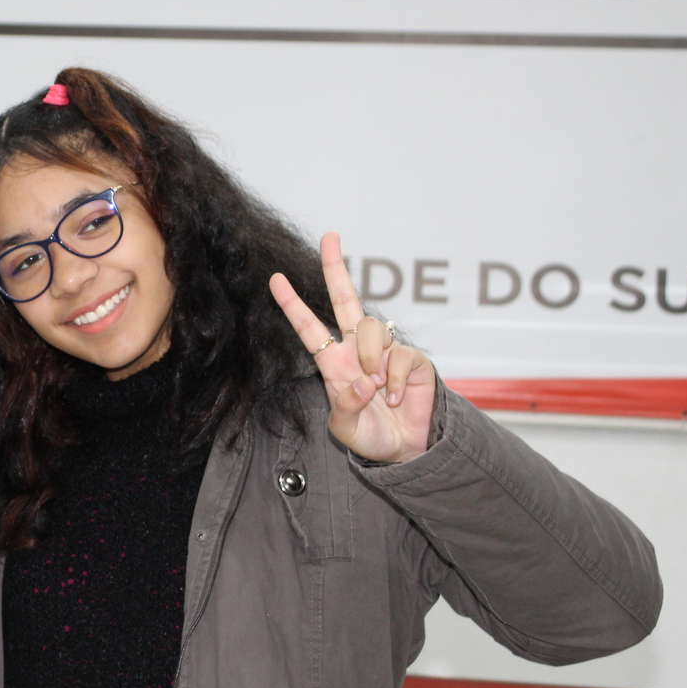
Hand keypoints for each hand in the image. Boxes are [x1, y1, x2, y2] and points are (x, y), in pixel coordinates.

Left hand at [268, 233, 435, 463]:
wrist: (405, 450)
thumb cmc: (370, 435)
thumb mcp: (344, 428)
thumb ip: (345, 407)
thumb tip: (362, 381)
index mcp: (332, 362)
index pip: (308, 327)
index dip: (292, 304)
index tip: (274, 279)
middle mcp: (356, 349)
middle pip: (344, 300)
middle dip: (335, 268)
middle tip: (329, 237)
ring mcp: (385, 351)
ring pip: (372, 328)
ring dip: (371, 358)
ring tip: (376, 388)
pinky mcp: (412, 359)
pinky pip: (400, 356)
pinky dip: (395, 380)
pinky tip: (394, 398)